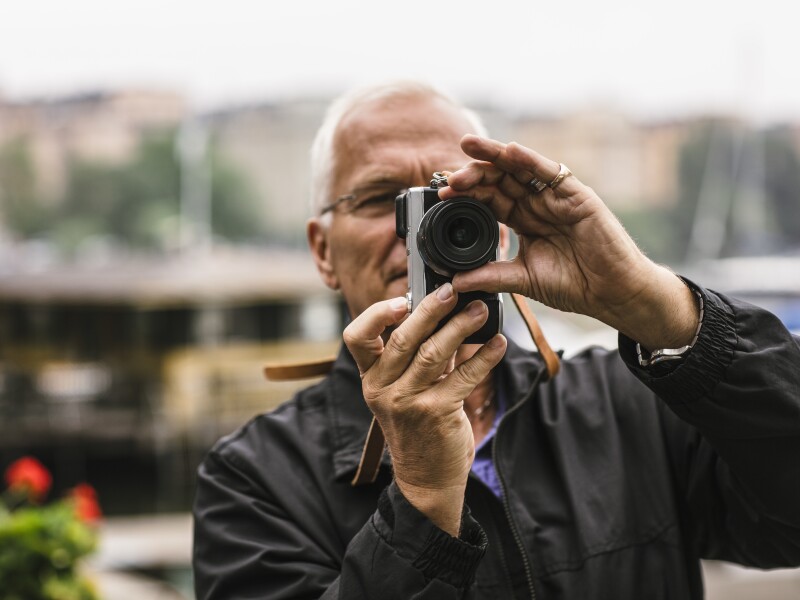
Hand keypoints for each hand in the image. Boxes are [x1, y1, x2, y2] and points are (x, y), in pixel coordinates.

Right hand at [343, 284, 506, 535]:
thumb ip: (419, 356)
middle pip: (403, 338)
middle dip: (430, 310)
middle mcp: (384, 389)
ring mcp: (409, 402)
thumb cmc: (417, 428)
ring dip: (461, 327)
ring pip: (434, 353)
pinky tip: (497, 344)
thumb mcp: (406, 391)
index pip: (357, 337)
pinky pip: (464, 376)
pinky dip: (484, 356)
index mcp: (371, 379)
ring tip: (480, 311)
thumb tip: (443, 314)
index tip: (402, 299)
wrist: (427, 479)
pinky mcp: (437, 413)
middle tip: (453, 291)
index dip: (376, 314)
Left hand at [439, 135, 697, 349]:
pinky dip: (529, 160)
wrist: (612, 294)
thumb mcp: (523, 279)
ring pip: (520, 168)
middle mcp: (537, 203)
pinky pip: (550, 172)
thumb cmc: (574, 285)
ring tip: (469, 148)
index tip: (441, 196)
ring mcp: (556, 196)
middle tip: (448, 177)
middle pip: (499, 180)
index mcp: (523, 220)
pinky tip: (509, 152)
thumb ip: (490, 276)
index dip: (466, 195)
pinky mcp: (577, 195)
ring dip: (494, 157)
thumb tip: (454, 282)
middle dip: (473, 175)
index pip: (489, 200)